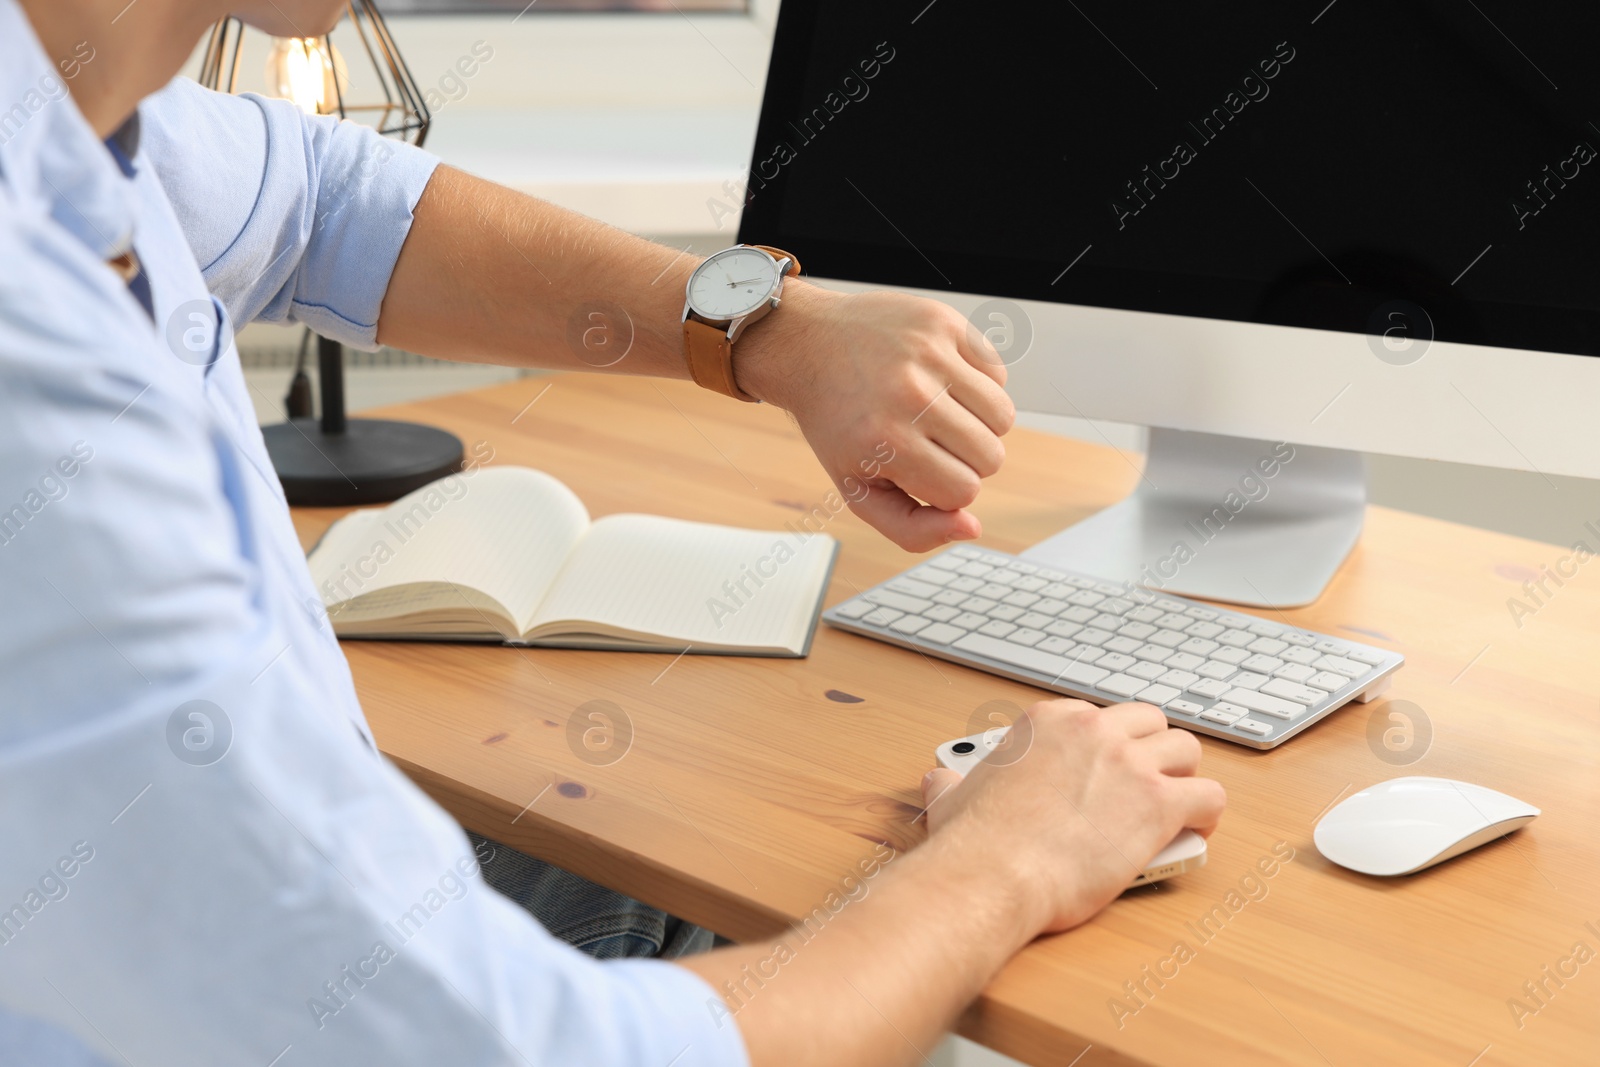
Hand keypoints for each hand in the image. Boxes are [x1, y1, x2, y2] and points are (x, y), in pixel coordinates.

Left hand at [735, 282, 1015, 551]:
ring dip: (979, 424)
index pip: (965, 491)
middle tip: (928, 439)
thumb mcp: (857, 489)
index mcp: (886, 442)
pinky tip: (943, 380)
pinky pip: (998, 373)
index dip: (944, 487)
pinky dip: (979, 384)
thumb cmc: (837, 424)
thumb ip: (911, 528)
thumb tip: (972, 528)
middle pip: (991, 456)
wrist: (808, 347)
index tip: (916, 467)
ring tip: (941, 412)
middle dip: (965, 458)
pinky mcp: (944, 323)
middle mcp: (910, 395)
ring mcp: (929, 354)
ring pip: (1004, 416)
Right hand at [920, 700, 1226, 933]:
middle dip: (1154, 749)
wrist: (993, 875)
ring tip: (1177, 804)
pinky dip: (1207, 813)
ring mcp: (1129, 764)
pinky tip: (1194, 830)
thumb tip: (940, 780)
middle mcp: (1094, 731)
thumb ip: (953, 781)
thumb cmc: (975, 843)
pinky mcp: (1158, 804)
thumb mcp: (953, 798)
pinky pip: (1209, 796)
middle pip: (1150, 722)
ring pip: (1186, 749)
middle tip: (1147, 781)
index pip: (1101, 714)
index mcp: (1049, 721)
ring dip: (1184, 775)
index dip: (1110, 743)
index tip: (1109, 767)